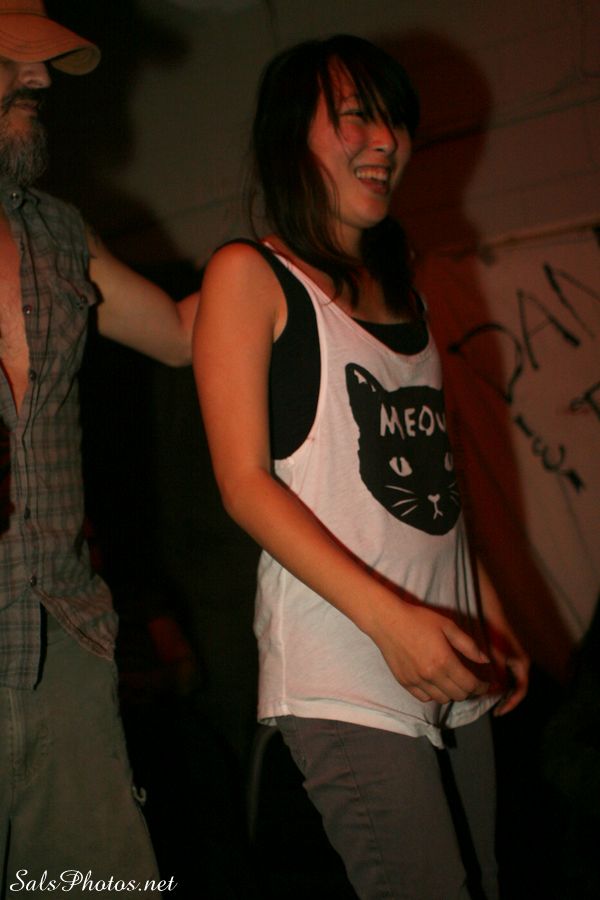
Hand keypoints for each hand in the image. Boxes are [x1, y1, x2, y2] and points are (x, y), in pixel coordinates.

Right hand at [371, 600, 490, 703]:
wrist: (387, 621)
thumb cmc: (419, 619)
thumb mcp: (448, 626)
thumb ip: (468, 645)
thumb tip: (485, 661)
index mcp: (444, 661)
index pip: (470, 684)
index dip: (482, 687)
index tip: (486, 684)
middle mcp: (431, 675)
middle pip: (458, 695)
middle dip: (469, 690)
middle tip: (471, 681)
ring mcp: (416, 681)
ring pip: (442, 699)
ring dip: (452, 693)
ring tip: (453, 681)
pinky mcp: (404, 682)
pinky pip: (425, 698)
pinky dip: (434, 694)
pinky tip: (436, 682)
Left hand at [489, 634, 529, 715]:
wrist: (490, 611)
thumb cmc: (494, 631)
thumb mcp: (497, 654)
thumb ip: (498, 672)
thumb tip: (495, 690)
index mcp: (522, 664)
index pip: (521, 690)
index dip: (511, 703)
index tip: (498, 711)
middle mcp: (520, 664)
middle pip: (515, 688)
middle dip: (505, 700)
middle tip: (494, 709)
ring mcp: (513, 660)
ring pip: (508, 682)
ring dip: (500, 692)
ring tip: (487, 700)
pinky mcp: (505, 657)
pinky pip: (503, 675)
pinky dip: (496, 682)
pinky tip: (484, 685)